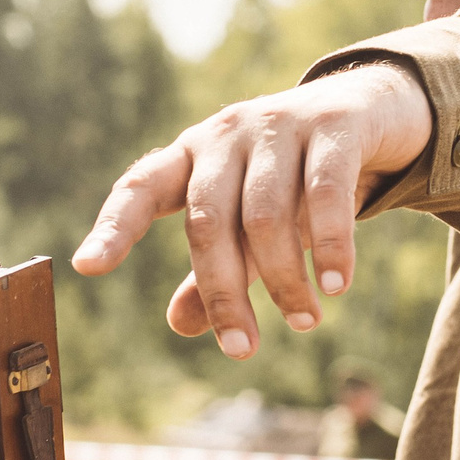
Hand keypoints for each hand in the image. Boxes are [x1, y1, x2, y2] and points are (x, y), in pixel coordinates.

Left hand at [72, 64, 432, 357]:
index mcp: (192, 154)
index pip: (141, 187)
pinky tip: (336, 285)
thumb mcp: (251, 222)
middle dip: (224, 291)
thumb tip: (180, 325)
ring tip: (304, 322)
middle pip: (208, 219)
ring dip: (284, 279)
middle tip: (242, 351)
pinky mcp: (332, 126)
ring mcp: (278, 124)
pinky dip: (330, 245)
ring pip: (266, 214)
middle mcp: (225, 133)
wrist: (371, 109)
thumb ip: (218, 268)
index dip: (114, 225)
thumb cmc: (297, 175)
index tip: (88, 266)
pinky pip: (324, 193)